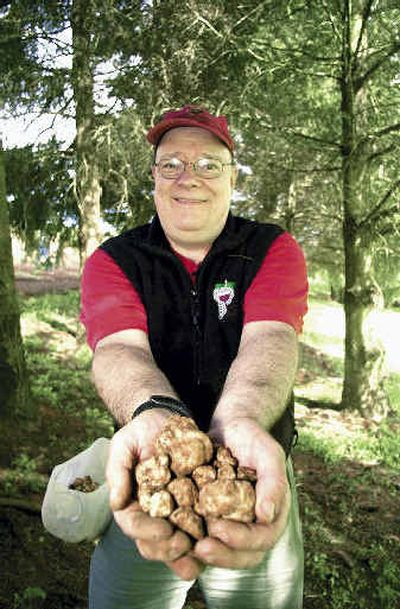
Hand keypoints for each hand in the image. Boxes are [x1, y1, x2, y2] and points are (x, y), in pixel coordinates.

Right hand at [106, 409, 203, 579]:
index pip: (134, 525)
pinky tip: (220, 541)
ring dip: (188, 554)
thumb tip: (116, 503)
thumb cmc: (141, 431)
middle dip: (169, 549)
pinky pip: (199, 527)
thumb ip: (118, 471)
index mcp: (131, 503)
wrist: (167, 417)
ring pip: (176, 543)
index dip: (148, 532)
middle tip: (185, 544)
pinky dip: (207, 538)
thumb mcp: (124, 445)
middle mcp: (151, 513)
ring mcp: (172, 512)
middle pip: (155, 543)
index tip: (165, 530)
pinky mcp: (194, 505)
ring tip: (203, 552)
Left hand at [193, 417, 290, 568]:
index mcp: (271, 514)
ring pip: (222, 552)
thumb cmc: (253, 438)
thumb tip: (267, 515)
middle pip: (242, 555)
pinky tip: (174, 536)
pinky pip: (202, 537)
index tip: (220, 529)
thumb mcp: (268, 453)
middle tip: (200, 548)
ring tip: (186, 548)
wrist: (229, 428)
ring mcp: (231, 524)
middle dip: (222, 555)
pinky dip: (190, 541)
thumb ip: (273, 482)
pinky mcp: (209, 519)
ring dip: (205, 555)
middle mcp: (252, 525)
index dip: (243, 540)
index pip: (263, 538)